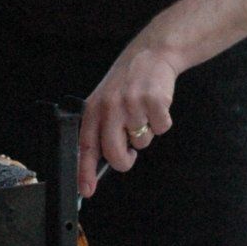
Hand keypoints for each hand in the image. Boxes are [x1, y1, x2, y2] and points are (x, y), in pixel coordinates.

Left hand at [77, 41, 179, 199]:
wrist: (151, 55)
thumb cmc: (127, 82)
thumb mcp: (105, 101)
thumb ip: (102, 127)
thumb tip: (101, 161)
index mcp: (94, 110)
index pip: (86, 146)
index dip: (84, 172)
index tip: (86, 191)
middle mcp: (111, 108)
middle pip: (116, 155)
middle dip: (125, 160)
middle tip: (130, 150)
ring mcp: (133, 105)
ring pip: (142, 143)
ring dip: (146, 133)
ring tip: (142, 111)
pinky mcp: (154, 102)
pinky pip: (161, 129)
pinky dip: (162, 122)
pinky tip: (156, 106)